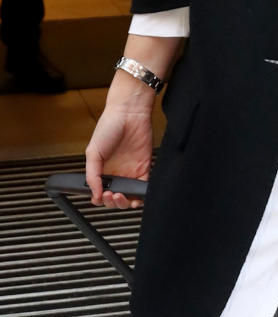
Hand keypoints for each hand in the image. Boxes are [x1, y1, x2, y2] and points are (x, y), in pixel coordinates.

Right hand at [86, 90, 153, 208]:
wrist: (129, 113)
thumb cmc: (108, 127)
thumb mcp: (92, 152)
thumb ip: (92, 174)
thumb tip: (94, 193)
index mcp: (102, 170)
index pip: (99, 192)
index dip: (99, 199)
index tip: (99, 198)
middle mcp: (116, 173)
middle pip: (114, 197)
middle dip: (111, 202)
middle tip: (110, 195)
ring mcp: (131, 171)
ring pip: (129, 196)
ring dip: (124, 202)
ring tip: (120, 196)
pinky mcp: (145, 168)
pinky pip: (144, 187)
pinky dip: (140, 196)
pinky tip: (135, 197)